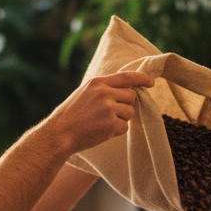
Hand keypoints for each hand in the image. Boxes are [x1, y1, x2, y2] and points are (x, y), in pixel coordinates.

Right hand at [40, 71, 155, 157]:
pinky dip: (116, 132)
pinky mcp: (110, 124)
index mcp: (97, 83)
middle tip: (110, 114)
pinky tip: (102, 132)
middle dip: (125, 106)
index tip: (151, 82)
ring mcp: (108, 108)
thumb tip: (126, 91)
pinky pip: (125, 127)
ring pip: (130, 112)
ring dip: (121, 120)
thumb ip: (103, 90)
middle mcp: (104, 93)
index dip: (141, 78)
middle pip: (131, 96)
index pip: (126, 76)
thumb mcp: (84, 94)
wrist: (59, 134)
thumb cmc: (70, 116)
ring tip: (103, 123)